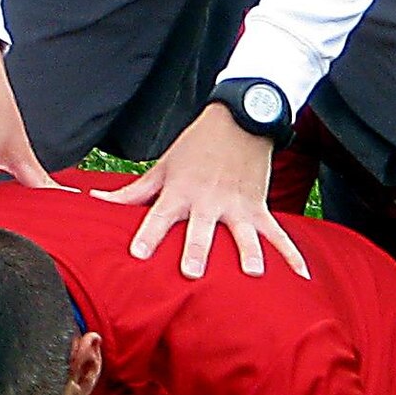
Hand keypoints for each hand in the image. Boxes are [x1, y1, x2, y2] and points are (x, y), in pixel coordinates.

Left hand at [92, 103, 310, 280]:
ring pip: (243, 233)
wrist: (241, 118)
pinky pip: (278, 234)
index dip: (148, 235)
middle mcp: (208, 201)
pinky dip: (291, 255)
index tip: (138, 255)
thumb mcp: (163, 166)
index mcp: (181, 191)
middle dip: (197, 249)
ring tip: (252, 273)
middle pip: (201, 229)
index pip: (159, 216)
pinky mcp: (259, 207)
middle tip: (192, 272)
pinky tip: (301, 276)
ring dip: (248, 253)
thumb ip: (132, 191)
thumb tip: (94, 202)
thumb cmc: (196, 147)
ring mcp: (238, 205)